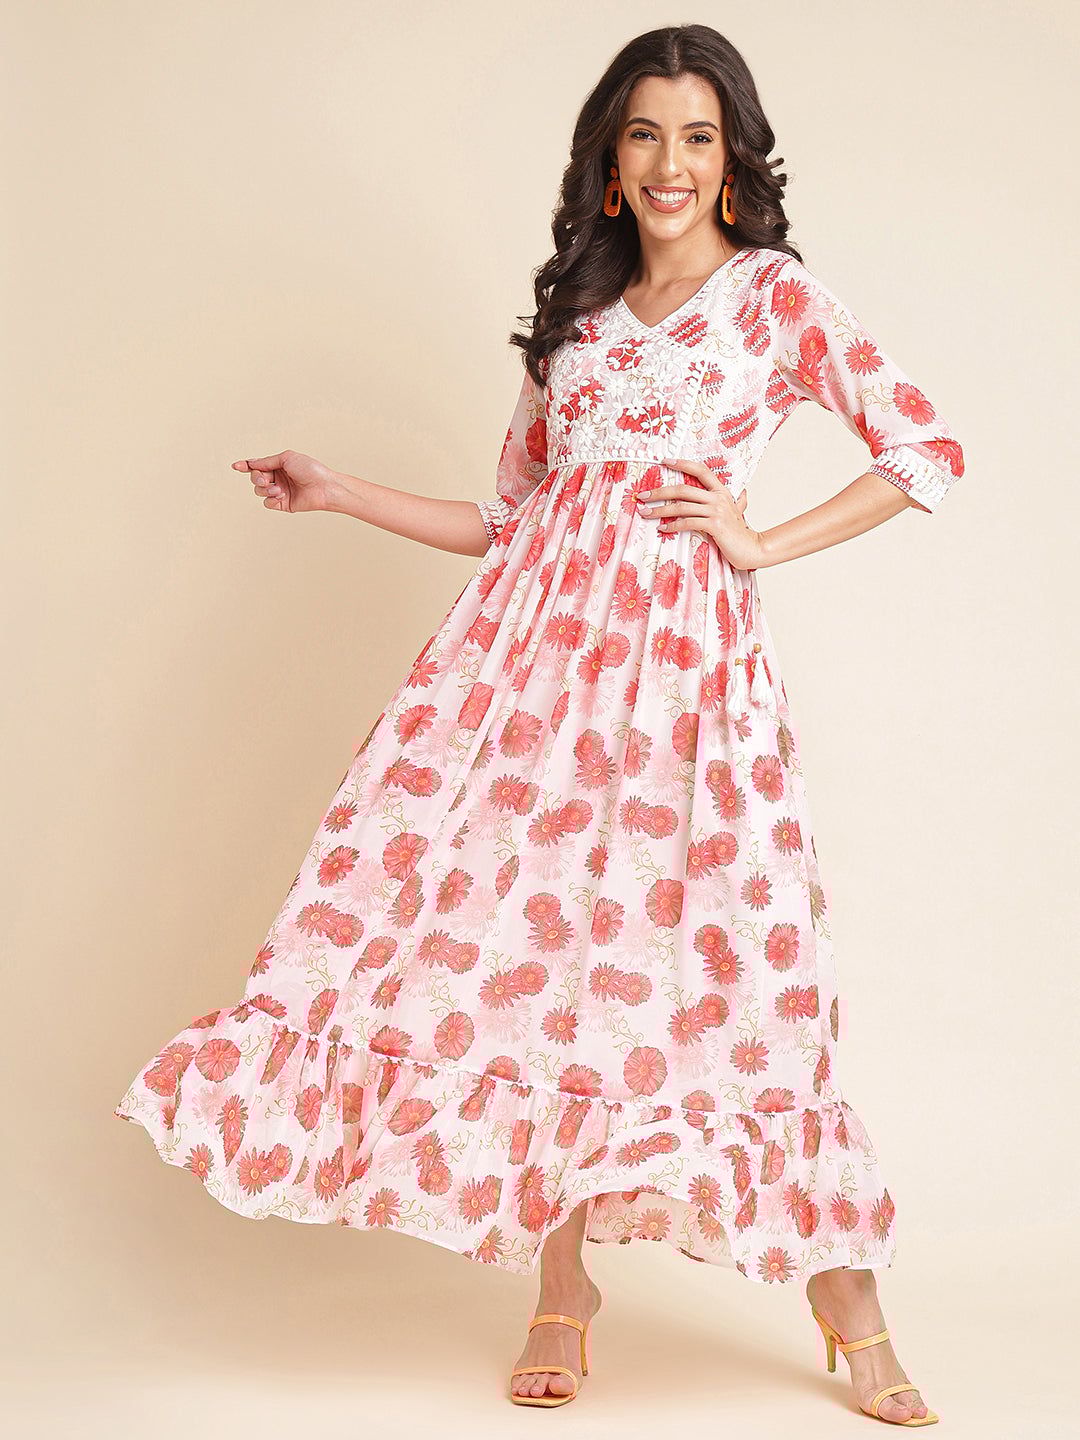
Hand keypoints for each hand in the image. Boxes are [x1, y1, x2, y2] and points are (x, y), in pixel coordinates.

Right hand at [231, 450, 338, 513]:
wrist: (324, 487)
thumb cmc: (310, 469)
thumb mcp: (287, 458)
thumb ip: (267, 461)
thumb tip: (251, 463)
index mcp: (278, 465)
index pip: (257, 465)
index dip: (245, 466)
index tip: (236, 466)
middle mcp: (278, 478)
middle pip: (255, 478)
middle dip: (258, 478)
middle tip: (267, 479)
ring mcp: (280, 491)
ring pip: (259, 491)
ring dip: (266, 489)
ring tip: (279, 489)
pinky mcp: (283, 504)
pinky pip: (267, 503)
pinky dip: (271, 499)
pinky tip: (281, 496)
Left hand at [637, 459, 765, 569]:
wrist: (752, 549)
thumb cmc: (741, 533)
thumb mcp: (739, 512)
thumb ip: (738, 501)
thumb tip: (743, 493)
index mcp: (722, 491)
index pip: (701, 470)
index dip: (682, 464)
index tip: (664, 461)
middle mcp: (718, 498)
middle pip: (683, 489)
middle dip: (659, 491)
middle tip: (641, 495)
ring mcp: (716, 511)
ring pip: (681, 507)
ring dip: (659, 510)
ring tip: (644, 513)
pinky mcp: (714, 525)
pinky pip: (687, 523)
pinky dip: (672, 526)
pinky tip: (662, 529)